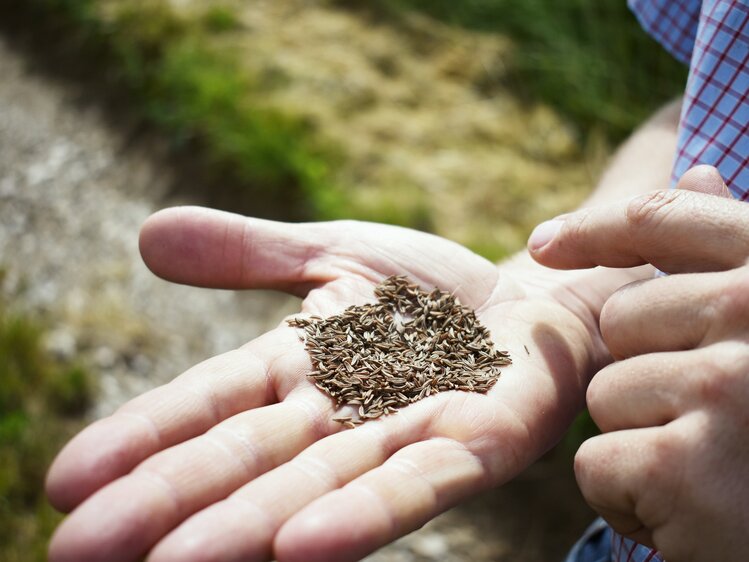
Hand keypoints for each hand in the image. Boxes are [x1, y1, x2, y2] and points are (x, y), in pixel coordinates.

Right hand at [46, 207, 624, 561]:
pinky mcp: (480, 443)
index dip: (143, 438)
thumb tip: (146, 235)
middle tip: (78, 551)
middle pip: (246, 459)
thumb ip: (250, 252)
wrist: (532, 299)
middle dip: (167, 503)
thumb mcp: (335, 252)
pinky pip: (416, 483)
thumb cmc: (431, 291)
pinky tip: (301, 548)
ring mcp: (408, 434)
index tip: (67, 479)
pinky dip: (361, 514)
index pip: (210, 404)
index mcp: (302, 366)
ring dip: (246, 526)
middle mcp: (343, 413)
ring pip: (316, 486)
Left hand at [529, 166, 748, 561]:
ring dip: (644, 440)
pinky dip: (630, 498)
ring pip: (607, 395)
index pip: (664, 217)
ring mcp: (727, 390)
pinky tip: (696, 511)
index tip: (545, 244)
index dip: (594, 228)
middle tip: (719, 419)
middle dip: (648, 371)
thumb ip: (734, 255)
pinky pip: (597, 465)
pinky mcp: (687, 467)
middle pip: (621, 321)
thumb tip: (696, 167)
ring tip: (717, 468)